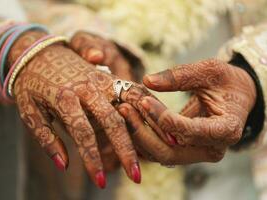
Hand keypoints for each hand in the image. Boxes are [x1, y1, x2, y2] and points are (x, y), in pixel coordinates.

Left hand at [10, 32, 152, 187]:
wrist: (37, 52)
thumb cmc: (30, 84)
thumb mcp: (29, 111)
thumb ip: (46, 138)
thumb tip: (64, 165)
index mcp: (64, 96)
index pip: (82, 132)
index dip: (91, 158)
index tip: (99, 181)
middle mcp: (87, 86)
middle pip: (113, 120)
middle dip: (126, 150)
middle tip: (136, 177)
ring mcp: (101, 78)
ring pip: (132, 100)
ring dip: (149, 122)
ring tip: (168, 142)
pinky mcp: (109, 76)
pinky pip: (134, 88)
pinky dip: (151, 102)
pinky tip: (163, 117)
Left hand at [119, 59, 255, 164]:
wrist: (236, 96)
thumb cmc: (227, 81)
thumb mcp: (210, 71)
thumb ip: (181, 75)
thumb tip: (147, 80)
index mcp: (226, 130)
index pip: (191, 132)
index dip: (165, 118)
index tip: (144, 101)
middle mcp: (211, 149)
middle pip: (170, 152)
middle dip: (143, 133)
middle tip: (123, 109)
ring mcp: (196, 153)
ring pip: (160, 155)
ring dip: (138, 136)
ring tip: (122, 111)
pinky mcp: (184, 151)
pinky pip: (159, 150)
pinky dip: (142, 137)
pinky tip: (129, 118)